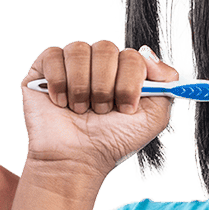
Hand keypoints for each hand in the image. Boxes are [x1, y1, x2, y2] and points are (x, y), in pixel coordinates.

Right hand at [20, 40, 177, 181]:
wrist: (76, 161)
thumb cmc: (111, 142)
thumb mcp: (153, 118)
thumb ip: (166, 84)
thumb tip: (148, 53)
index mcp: (122, 71)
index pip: (133, 55)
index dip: (130, 81)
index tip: (126, 108)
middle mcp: (97, 63)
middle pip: (106, 48)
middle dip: (104, 86)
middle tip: (101, 111)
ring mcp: (69, 64)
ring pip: (79, 50)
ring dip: (82, 87)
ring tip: (80, 110)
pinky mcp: (42, 70)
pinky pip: (53, 56)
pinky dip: (59, 82)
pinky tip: (61, 103)